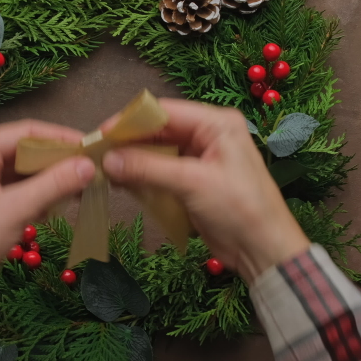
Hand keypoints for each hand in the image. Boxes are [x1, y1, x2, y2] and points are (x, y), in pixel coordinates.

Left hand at [0, 120, 95, 331]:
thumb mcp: (15, 210)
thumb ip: (54, 184)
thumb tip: (89, 165)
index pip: (26, 131)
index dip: (62, 138)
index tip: (92, 147)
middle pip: (25, 149)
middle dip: (57, 161)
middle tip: (91, 170)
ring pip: (23, 170)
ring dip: (49, 180)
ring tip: (80, 189)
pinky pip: (16, 188)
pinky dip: (37, 195)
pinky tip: (56, 206)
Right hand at [101, 99, 309, 282]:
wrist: (263, 249)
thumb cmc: (239, 209)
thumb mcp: (192, 183)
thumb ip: (148, 168)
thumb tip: (107, 159)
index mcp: (216, 123)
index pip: (165, 111)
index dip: (130, 120)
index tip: (101, 133)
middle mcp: (208, 135)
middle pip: (158, 130)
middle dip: (129, 141)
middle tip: (97, 153)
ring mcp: (200, 158)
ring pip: (157, 151)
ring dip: (132, 160)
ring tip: (103, 168)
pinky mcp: (193, 181)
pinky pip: (161, 171)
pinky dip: (142, 176)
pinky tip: (120, 182)